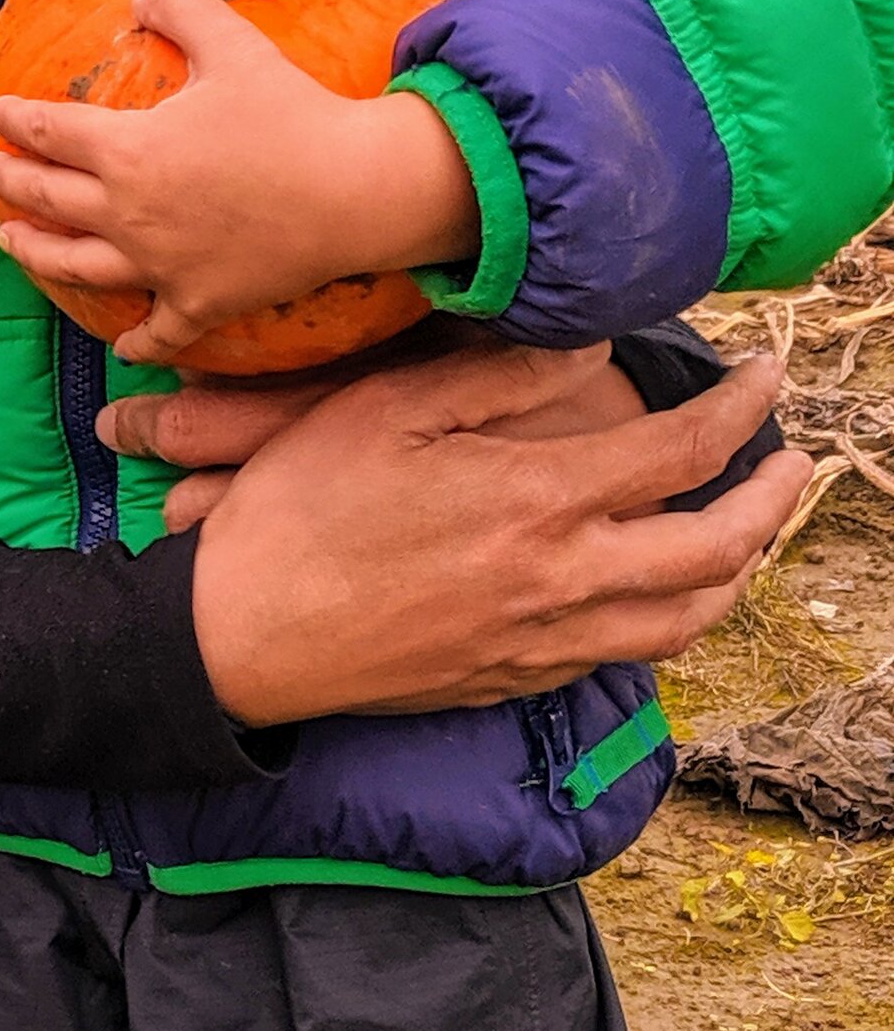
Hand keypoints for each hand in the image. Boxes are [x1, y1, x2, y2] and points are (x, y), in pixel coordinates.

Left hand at [0, 0, 480, 361]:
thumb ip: (182, 8)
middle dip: (7, 184)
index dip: (16, 120)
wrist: (356, 189)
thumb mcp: (234, 44)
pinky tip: (123, 348)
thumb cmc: (294, 113)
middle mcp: (128, 214)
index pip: (48, 132)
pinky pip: (157, 333)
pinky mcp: (198, 304)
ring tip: (11, 245)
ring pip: (74, 267)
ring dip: (35, 255)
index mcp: (126, 150)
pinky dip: (137, 343)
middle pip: (46, 199)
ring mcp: (158, 267)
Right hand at [177, 345, 805, 724]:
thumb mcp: (384, 410)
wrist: (238, 638)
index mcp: (536, 500)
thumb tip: (587, 350)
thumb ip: (496, 378)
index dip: (742, 407)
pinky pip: (621, 657)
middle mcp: (561, 579)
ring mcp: (540, 641)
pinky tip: (652, 591)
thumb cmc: (297, 512)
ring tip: (742, 534)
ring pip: (684, 619)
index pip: (683, 450)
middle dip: (772, 502)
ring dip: (735, 572)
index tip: (766, 375)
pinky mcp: (511, 680)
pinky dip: (664, 619)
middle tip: (791, 463)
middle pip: (715, 549)